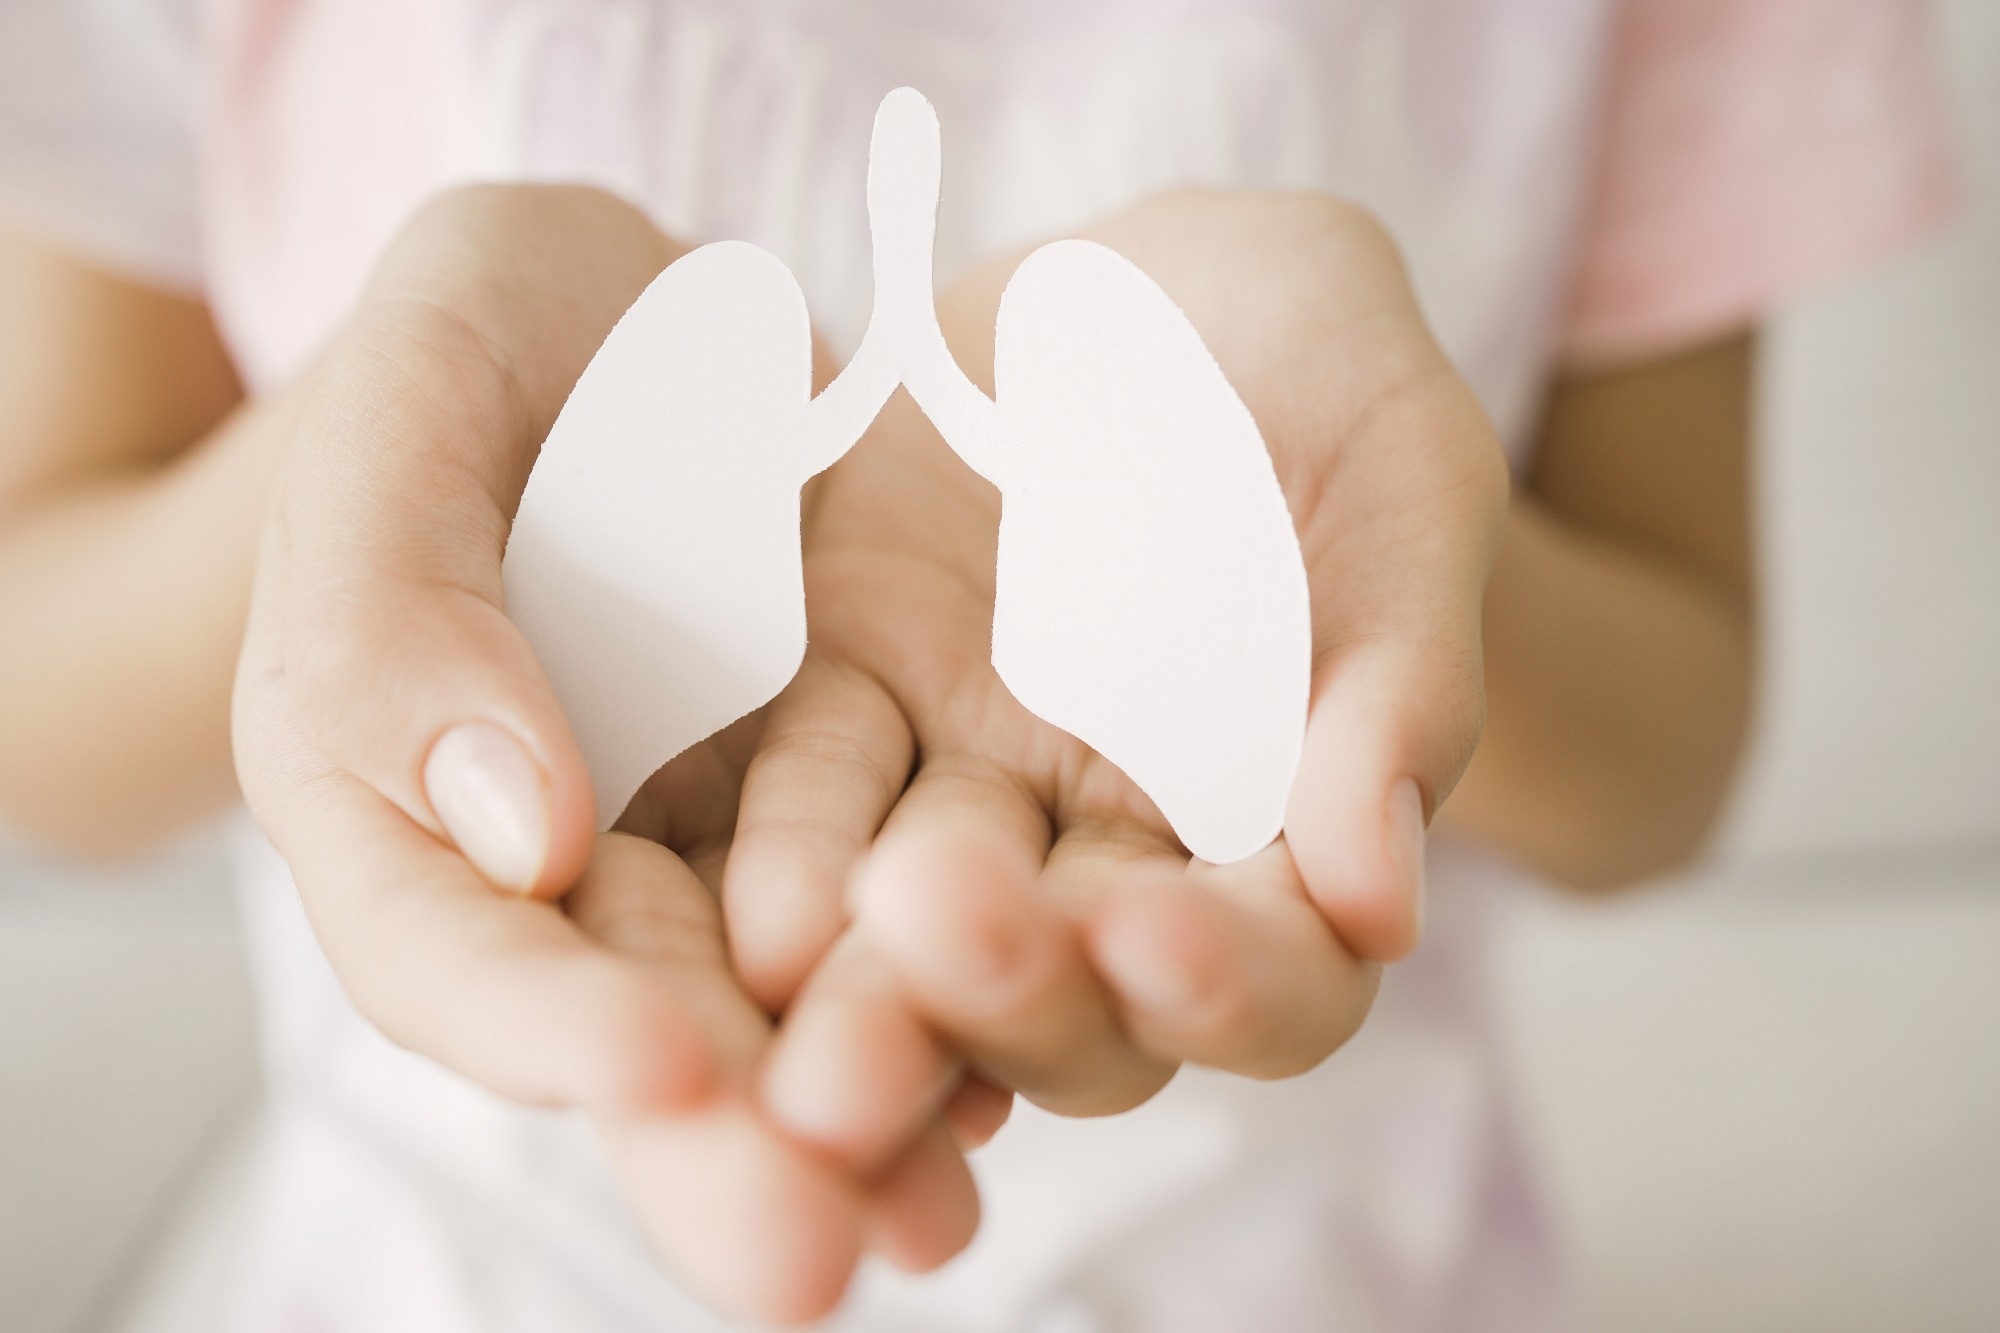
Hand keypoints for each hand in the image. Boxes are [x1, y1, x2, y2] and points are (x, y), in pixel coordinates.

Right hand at [232, 185, 983, 1323]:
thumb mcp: (424, 387)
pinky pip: (890, 933)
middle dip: (713, 1150)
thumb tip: (517, 834)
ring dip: (846, 1128)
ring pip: (769, 1018)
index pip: (447, 948)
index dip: (543, 1026)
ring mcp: (710, 851)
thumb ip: (404, 599)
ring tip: (926, 1226)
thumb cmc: (506, 331)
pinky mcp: (847, 817)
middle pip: (618, 1037)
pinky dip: (947, 1014)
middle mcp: (557, 867)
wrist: (659, 320)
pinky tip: (1014, 1094)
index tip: (663, 1073)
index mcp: (394, 788)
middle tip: (805, 1259)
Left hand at [731, 189, 1507, 1168]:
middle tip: (933, 931)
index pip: (1281, 977)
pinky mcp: (839, 712)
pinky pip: (788, 800)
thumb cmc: (1315, 358)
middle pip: (1076, 1008)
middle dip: (1009, 995)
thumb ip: (1401, 670)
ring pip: (914, 947)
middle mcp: (1114, 856)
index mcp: (1283, 832)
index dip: (1229, 986)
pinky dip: (755, 849)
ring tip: (785, 961)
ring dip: (853, 983)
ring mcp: (965, 796)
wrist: (1133, 284)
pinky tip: (706, 874)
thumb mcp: (1397, 466)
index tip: (1155, 937)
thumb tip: (1378, 899)